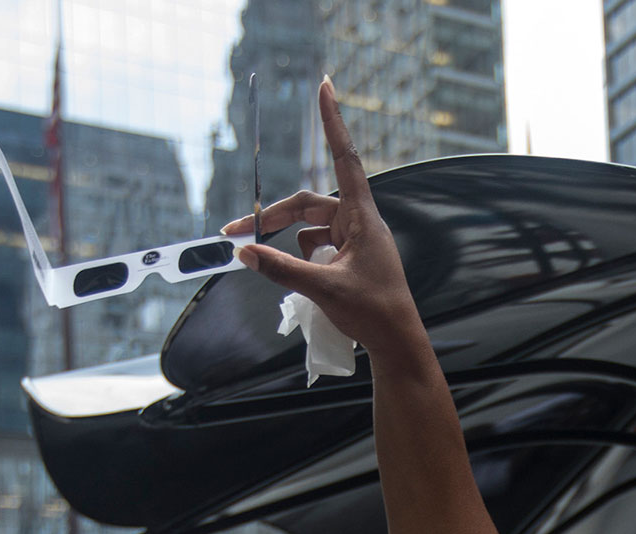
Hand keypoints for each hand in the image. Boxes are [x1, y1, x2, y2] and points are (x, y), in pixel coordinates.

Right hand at [225, 80, 428, 364]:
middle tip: (237, 232)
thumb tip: (245, 251)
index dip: (332, 122)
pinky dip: (303, 261)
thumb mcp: (323, 289)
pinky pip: (318, 249)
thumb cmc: (374, 313)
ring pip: (311, 230)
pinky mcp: (352, 259)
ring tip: (278, 271)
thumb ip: (281, 269)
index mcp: (363, 218)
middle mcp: (360, 223)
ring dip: (289, 245)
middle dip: (274, 218)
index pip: (345, 158)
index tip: (324, 86)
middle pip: (309, 205)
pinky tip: (307, 286)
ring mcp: (356, 242)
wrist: (398, 344)